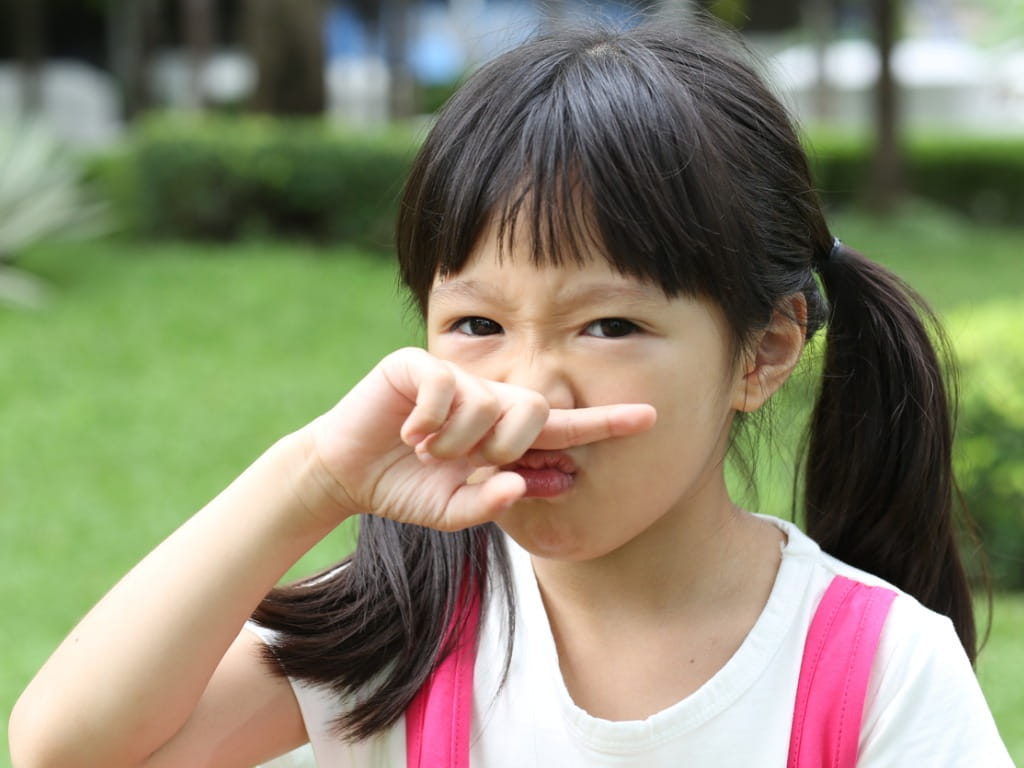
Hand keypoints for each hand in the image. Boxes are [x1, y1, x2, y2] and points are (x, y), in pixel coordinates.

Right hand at [305, 348, 655, 530]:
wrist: (348, 475)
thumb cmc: (407, 489)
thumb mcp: (454, 511)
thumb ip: (492, 503)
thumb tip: (525, 482)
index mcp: (503, 434)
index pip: (563, 427)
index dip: (605, 424)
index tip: (650, 418)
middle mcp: (487, 399)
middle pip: (534, 408)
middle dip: (507, 445)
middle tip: (470, 461)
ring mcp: (455, 378)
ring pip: (486, 403)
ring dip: (455, 442)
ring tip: (427, 448)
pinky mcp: (418, 365)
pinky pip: (445, 387)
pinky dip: (429, 420)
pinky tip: (410, 431)